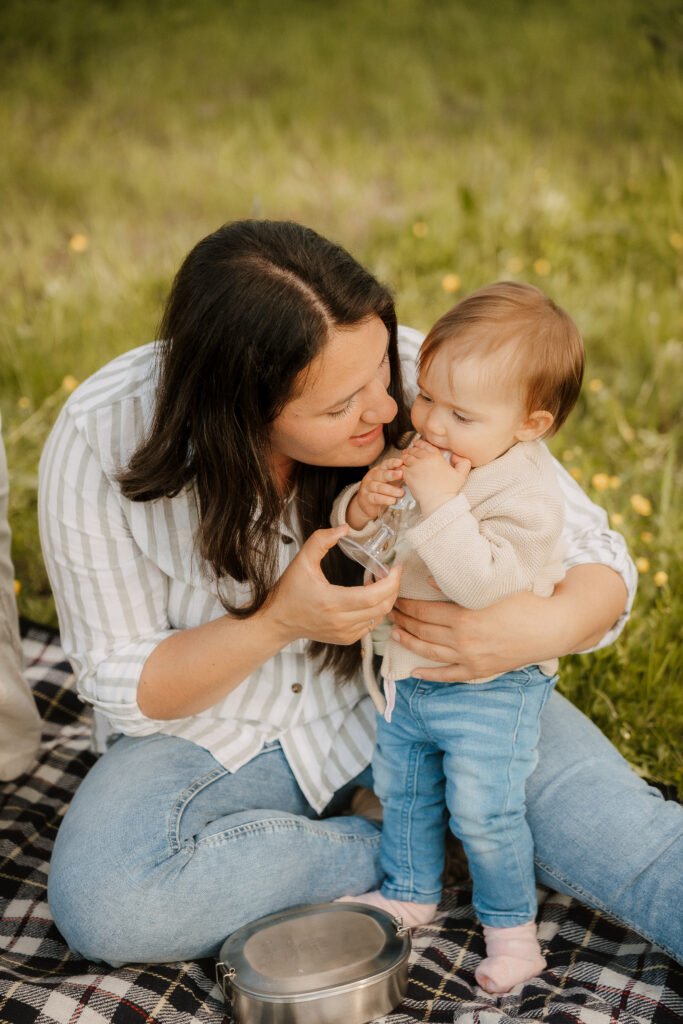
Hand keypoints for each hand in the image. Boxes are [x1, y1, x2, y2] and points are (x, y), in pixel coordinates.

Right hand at [272, 525, 401, 645]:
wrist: (279, 620)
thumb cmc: (290, 590)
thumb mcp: (302, 560)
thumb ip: (321, 540)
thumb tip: (344, 528)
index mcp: (331, 601)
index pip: (373, 596)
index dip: (391, 581)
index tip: (397, 567)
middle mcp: (339, 621)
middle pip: (382, 607)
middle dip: (394, 588)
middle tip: (392, 572)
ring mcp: (344, 633)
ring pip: (379, 617)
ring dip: (386, 598)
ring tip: (379, 581)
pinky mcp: (346, 639)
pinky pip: (371, 624)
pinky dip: (376, 609)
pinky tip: (369, 596)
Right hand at [347, 458, 404, 529]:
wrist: (368, 503)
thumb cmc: (382, 490)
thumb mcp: (390, 481)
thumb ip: (398, 476)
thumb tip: (413, 471)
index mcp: (379, 470)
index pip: (385, 464)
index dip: (392, 462)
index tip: (401, 462)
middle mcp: (372, 477)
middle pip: (381, 474)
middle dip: (391, 474)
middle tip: (401, 474)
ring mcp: (368, 487)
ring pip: (379, 487)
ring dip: (391, 490)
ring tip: (401, 493)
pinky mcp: (367, 498)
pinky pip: (376, 498)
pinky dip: (385, 499)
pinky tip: (392, 501)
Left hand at [387, 591, 544, 681]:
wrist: (550, 629)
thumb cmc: (523, 602)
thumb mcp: (491, 587)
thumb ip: (458, 584)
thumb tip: (429, 580)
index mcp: (463, 616)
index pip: (423, 610)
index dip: (405, 604)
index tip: (396, 597)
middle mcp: (462, 639)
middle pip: (422, 630)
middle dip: (402, 619)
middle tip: (390, 611)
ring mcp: (469, 658)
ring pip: (428, 652)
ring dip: (408, 642)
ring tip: (395, 632)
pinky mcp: (478, 671)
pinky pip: (447, 675)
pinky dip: (428, 675)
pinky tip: (413, 671)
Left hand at [402, 439, 469, 515]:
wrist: (437, 501)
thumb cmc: (449, 490)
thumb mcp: (461, 474)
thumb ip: (463, 462)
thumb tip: (455, 455)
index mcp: (436, 456)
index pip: (426, 445)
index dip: (420, 443)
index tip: (417, 443)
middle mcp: (424, 458)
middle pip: (415, 450)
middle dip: (412, 449)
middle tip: (409, 451)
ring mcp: (414, 466)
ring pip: (406, 457)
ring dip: (405, 457)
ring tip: (404, 458)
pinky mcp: (407, 474)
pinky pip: (401, 466)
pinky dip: (400, 466)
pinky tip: (401, 467)